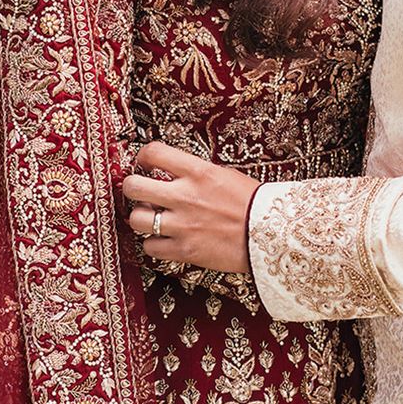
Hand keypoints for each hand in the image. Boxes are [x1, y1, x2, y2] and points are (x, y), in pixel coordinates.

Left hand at [122, 142, 259, 273]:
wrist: (270, 233)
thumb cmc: (252, 202)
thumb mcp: (224, 175)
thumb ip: (196, 173)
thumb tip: (174, 172)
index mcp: (198, 171)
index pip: (154, 153)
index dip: (143, 156)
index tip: (144, 162)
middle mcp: (184, 196)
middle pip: (134, 186)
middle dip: (132, 186)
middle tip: (138, 189)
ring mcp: (181, 224)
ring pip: (136, 219)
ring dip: (140, 217)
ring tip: (150, 216)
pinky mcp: (183, 250)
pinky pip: (150, 247)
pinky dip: (153, 243)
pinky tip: (163, 238)